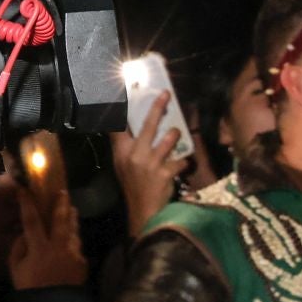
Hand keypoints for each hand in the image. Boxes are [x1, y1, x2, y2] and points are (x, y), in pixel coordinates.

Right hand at [8, 181, 87, 290]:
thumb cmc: (30, 288)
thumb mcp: (16, 268)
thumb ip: (19, 248)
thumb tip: (24, 234)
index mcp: (39, 248)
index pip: (32, 220)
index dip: (28, 204)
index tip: (25, 191)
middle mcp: (59, 247)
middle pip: (60, 219)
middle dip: (61, 204)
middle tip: (62, 191)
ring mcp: (73, 253)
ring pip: (73, 230)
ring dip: (71, 218)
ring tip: (71, 209)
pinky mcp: (82, 261)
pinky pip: (77, 245)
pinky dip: (73, 238)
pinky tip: (71, 236)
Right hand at [109, 91, 189, 234]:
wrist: (143, 210)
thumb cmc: (134, 184)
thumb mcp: (123, 164)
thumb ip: (125, 145)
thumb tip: (125, 125)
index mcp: (122, 152)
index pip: (118, 126)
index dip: (121, 108)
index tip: (127, 92)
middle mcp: (134, 155)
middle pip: (147, 124)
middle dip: (158, 107)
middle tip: (166, 95)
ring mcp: (150, 164)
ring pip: (169, 138)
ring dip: (176, 135)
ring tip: (177, 134)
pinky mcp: (164, 173)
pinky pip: (181, 160)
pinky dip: (183, 162)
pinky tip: (181, 166)